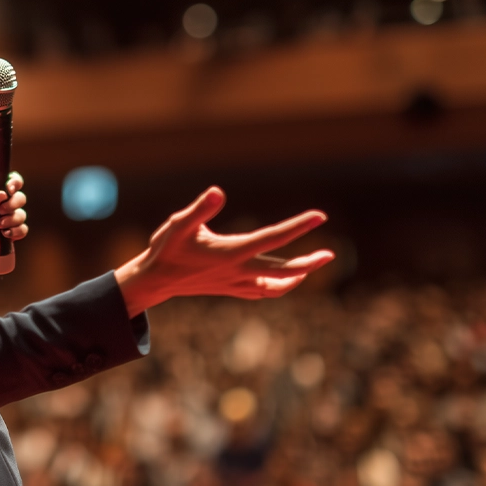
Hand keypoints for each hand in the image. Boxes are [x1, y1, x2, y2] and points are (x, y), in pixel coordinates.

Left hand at [0, 171, 27, 241]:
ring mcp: (13, 217)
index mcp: (1, 191)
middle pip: (21, 198)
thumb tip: (3, 194)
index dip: (15, 183)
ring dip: (11, 220)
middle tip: (0, 210)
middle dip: (12, 204)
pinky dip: (15, 231)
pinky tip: (5, 233)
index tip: (9, 189)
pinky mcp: (15, 230)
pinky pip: (23, 229)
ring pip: (22, 215)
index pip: (15, 181)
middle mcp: (9, 202)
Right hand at [113, 186, 333, 317]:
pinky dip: (280, 287)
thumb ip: (200, 209)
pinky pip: (264, 293)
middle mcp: (238, 271)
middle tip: (331, 254)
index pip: (273, 238)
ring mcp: (236, 284)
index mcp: (231, 252)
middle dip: (308, 262)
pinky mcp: (231, 289)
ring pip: (276, 286)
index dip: (298, 226)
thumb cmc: (165, 248)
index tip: (320, 216)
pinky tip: (287, 280)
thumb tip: (219, 191)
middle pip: (283, 270)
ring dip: (297, 276)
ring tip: (314, 265)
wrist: (154, 281)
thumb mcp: (178, 224)